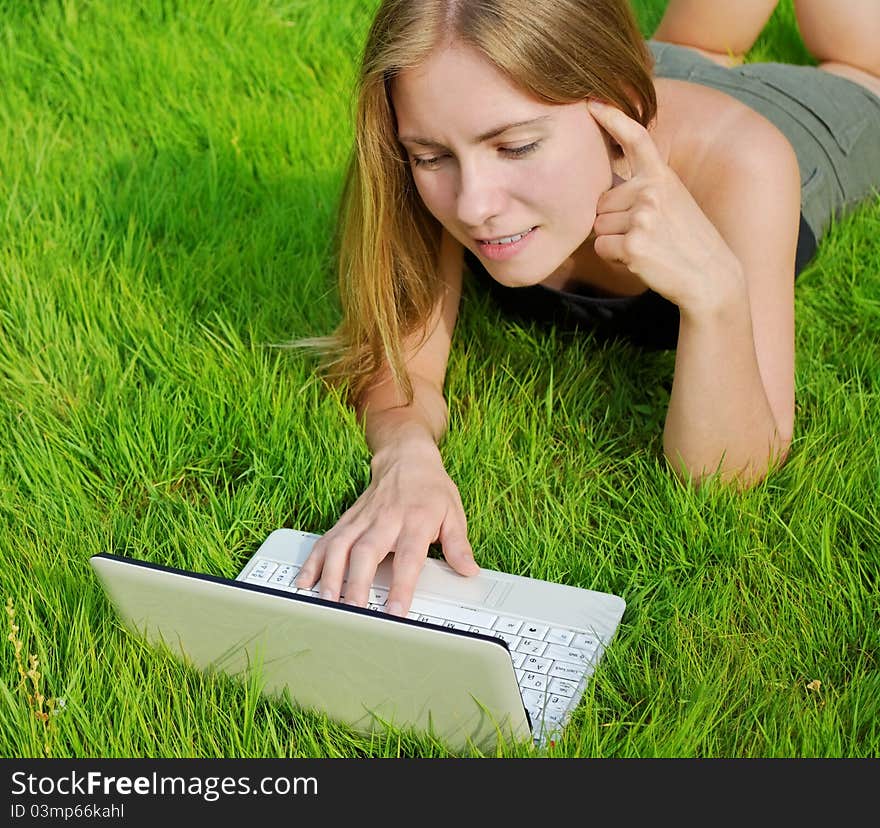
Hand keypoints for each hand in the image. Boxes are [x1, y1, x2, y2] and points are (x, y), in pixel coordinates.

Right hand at [294, 443, 478, 615]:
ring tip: (327, 603)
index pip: (408, 557)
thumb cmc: (430, 489)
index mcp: (415, 520)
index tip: (396, 613)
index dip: (401, 586)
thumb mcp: (453, 513)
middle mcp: (385, 520)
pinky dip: (313, 562)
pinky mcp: (346, 520)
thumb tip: (469, 570)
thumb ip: (458, 544)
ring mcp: (361, 519)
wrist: (406, 458)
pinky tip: (304, 582)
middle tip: (354, 613)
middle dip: (357, 585)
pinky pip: (325, 540)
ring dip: (330, 576)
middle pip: (366, 553)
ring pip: (339, 546)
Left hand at [588, 101, 742, 311]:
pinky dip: (613, 258)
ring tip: (647, 247)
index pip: (635, 139)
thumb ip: (644, 188)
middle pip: (601, 202)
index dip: (612, 118)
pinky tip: (641, 260)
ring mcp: (642, 217)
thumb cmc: (687, 242)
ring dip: (614, 241)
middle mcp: (651, 191)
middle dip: (614, 221)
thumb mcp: (674, 201)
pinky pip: (601, 247)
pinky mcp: (634, 244)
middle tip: (647, 235)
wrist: (712, 277)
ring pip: (598, 226)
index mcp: (662, 177)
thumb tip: (602, 193)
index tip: (592, 101)